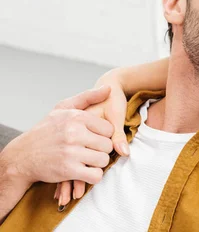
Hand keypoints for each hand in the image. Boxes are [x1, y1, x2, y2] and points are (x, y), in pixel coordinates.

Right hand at [0, 86, 113, 205]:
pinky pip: (95, 176)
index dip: (103, 135)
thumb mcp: (63, 108)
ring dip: (97, 164)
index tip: (94, 138)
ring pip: (103, 160)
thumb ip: (88, 97)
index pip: (109, 129)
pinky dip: (93, 176)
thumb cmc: (46, 130)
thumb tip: (109, 88)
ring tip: (87, 160)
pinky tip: (84, 171)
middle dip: (101, 150)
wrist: (22, 156)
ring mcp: (71, 153)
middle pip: (108, 145)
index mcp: (76, 117)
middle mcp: (74, 133)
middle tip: (90, 151)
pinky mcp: (68, 171)